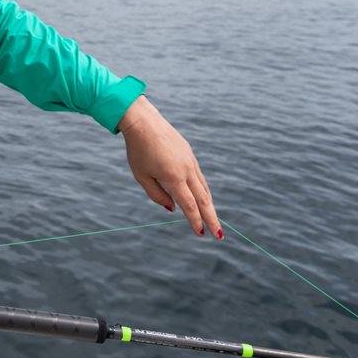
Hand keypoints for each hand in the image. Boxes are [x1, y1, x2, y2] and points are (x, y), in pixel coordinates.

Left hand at [118, 95, 222, 239]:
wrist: (144, 122)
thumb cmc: (138, 150)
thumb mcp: (142, 176)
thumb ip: (157, 195)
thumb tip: (173, 209)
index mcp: (173, 177)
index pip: (189, 205)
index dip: (196, 221)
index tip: (202, 235)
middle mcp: (186, 170)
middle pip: (203, 199)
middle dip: (211, 218)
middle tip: (219, 236)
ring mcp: (190, 161)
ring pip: (203, 187)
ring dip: (209, 205)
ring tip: (212, 220)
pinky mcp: (189, 154)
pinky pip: (199, 177)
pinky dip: (203, 190)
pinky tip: (203, 198)